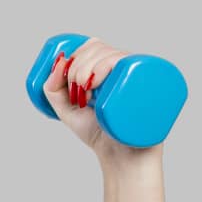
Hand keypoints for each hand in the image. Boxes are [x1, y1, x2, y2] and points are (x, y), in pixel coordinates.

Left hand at [41, 35, 162, 167]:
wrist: (122, 156)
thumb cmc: (99, 132)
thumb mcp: (68, 111)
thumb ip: (54, 91)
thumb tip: (56, 65)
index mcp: (108, 70)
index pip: (93, 45)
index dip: (75, 55)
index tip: (67, 80)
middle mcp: (123, 68)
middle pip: (99, 47)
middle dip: (78, 66)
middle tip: (76, 91)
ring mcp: (136, 76)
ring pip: (111, 54)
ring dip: (88, 68)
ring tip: (86, 94)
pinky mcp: (147, 85)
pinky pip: (130, 64)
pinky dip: (108, 67)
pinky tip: (98, 84)